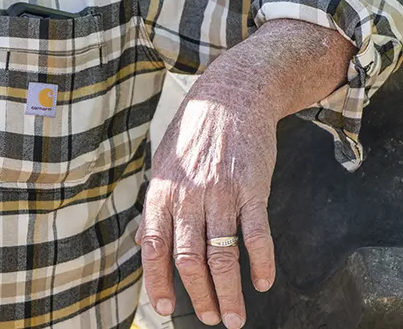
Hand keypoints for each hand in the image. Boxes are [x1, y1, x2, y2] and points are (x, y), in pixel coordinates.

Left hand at [138, 61, 278, 328]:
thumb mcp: (164, 164)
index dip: (158, 281)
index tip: (166, 308)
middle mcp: (188, 196)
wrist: (231, 95)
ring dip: (229, 291)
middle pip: (190, 259)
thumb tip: (140, 242)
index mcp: (162, 192)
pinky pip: (257, 234)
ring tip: (234, 318)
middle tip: (210, 319)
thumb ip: (156, 205)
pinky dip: (261, 263)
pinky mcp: (252, 188)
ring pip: (222, 254)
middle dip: (200, 296)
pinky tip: (263, 282)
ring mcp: (221, 193)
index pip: (153, 247)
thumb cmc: (195, 132)